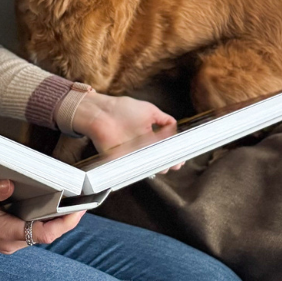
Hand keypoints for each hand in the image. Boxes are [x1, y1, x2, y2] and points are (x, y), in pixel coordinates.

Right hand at [0, 179, 84, 253]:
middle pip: (46, 233)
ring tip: (68, 198)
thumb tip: (11, 184)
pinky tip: (45, 201)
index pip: (44, 234)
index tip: (79, 210)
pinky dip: (39, 216)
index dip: (65, 223)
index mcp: (4, 233)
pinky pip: (28, 227)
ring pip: (38, 231)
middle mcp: (9, 241)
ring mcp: (6, 239)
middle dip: (64, 218)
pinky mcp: (4, 234)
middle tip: (81, 199)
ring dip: (53, 217)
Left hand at [70, 92, 184, 171]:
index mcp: (150, 135)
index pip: (165, 148)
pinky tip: (149, 170)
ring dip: (157, 168)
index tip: (181, 159)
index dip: (174, 154)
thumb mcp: (148, 110)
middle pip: (158, 159)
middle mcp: (142, 146)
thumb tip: (175, 127)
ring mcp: (132, 154)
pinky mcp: (122, 161)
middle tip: (175, 165)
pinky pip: (133, 170)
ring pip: (148, 166)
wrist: (100, 113)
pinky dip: (141, 171)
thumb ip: (163, 119)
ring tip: (164, 167)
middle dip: (168, 164)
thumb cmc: (122, 109)